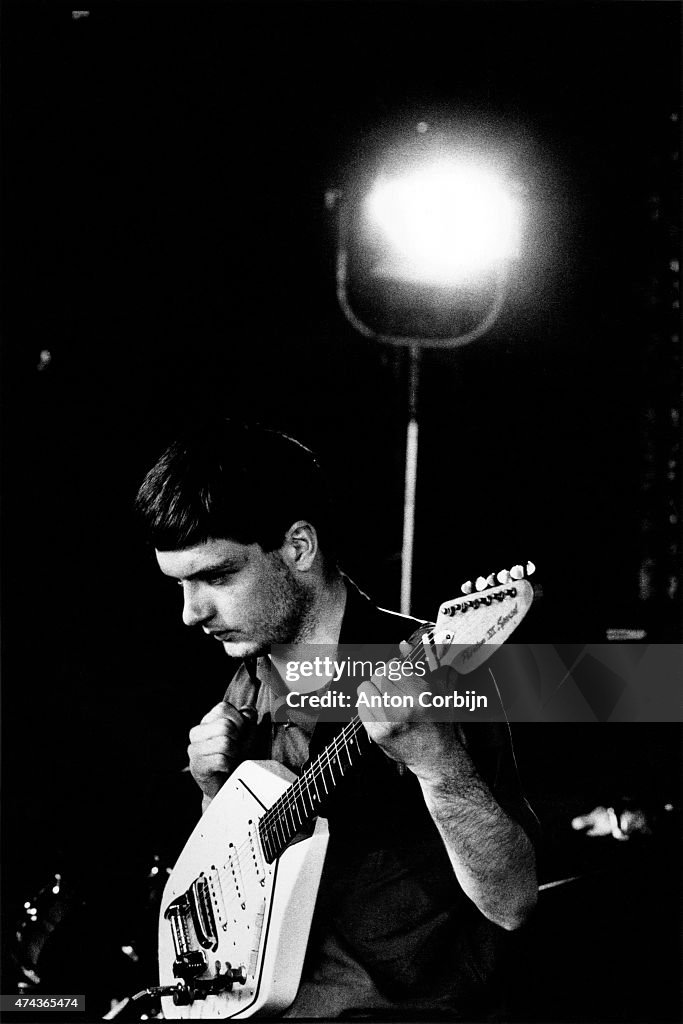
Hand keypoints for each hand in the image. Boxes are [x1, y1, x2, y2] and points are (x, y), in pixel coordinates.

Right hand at [188, 701, 256, 799]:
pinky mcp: (197, 767)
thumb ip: (248, 719)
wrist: (228, 785)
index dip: (239, 720)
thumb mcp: (246, 734)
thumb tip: (249, 710)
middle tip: (237, 749)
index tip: (241, 734)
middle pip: (225, 725)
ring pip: (224, 742)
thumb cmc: (237, 756)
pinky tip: (226, 768)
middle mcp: (197, 732)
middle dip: (238, 739)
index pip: (224, 707)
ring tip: (231, 758)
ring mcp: (194, 750)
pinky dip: (230, 765)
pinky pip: (221, 760)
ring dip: (235, 753)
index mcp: (208, 720)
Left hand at [356, 641, 461, 785]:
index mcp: (422, 694)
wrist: (437, 757)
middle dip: (385, 678)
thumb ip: (424, 664)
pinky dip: (368, 706)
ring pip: (365, 688)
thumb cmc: (440, 721)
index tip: (401, 675)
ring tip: (385, 699)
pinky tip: (380, 712)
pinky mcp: (377, 734)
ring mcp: (389, 722)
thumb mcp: (441, 690)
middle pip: (378, 674)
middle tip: (393, 688)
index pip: (394, 665)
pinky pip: (361, 706)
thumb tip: (403, 644)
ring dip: (373, 690)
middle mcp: (404, 707)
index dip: (397, 668)